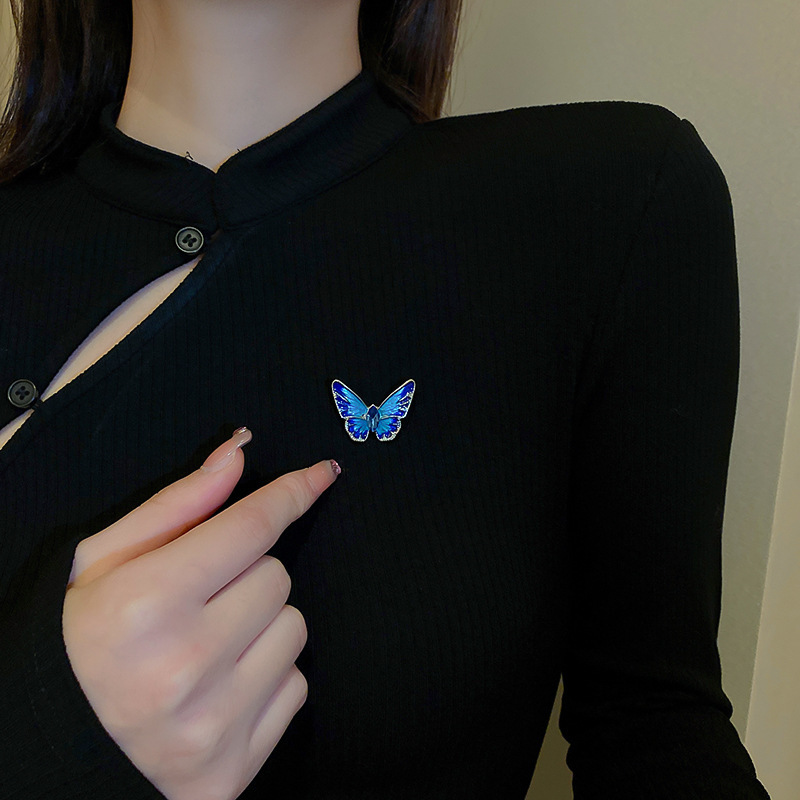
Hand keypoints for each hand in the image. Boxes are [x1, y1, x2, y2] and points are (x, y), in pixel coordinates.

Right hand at [62, 428, 339, 799]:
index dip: (292, 492)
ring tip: (208, 646)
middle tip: (200, 600)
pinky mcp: (234, 766)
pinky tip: (221, 688)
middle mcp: (183, 665)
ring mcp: (213, 723)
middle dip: (246, 574)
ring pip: (295, 628)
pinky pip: (297, 686)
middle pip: (277, 575)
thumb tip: (238, 453)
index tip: (323, 474)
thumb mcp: (105, 560)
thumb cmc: (84, 639)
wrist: (63, 746)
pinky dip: (269, 677)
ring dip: (263, 625)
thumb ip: (178, 504)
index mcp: (145, 604)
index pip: (251, 527)